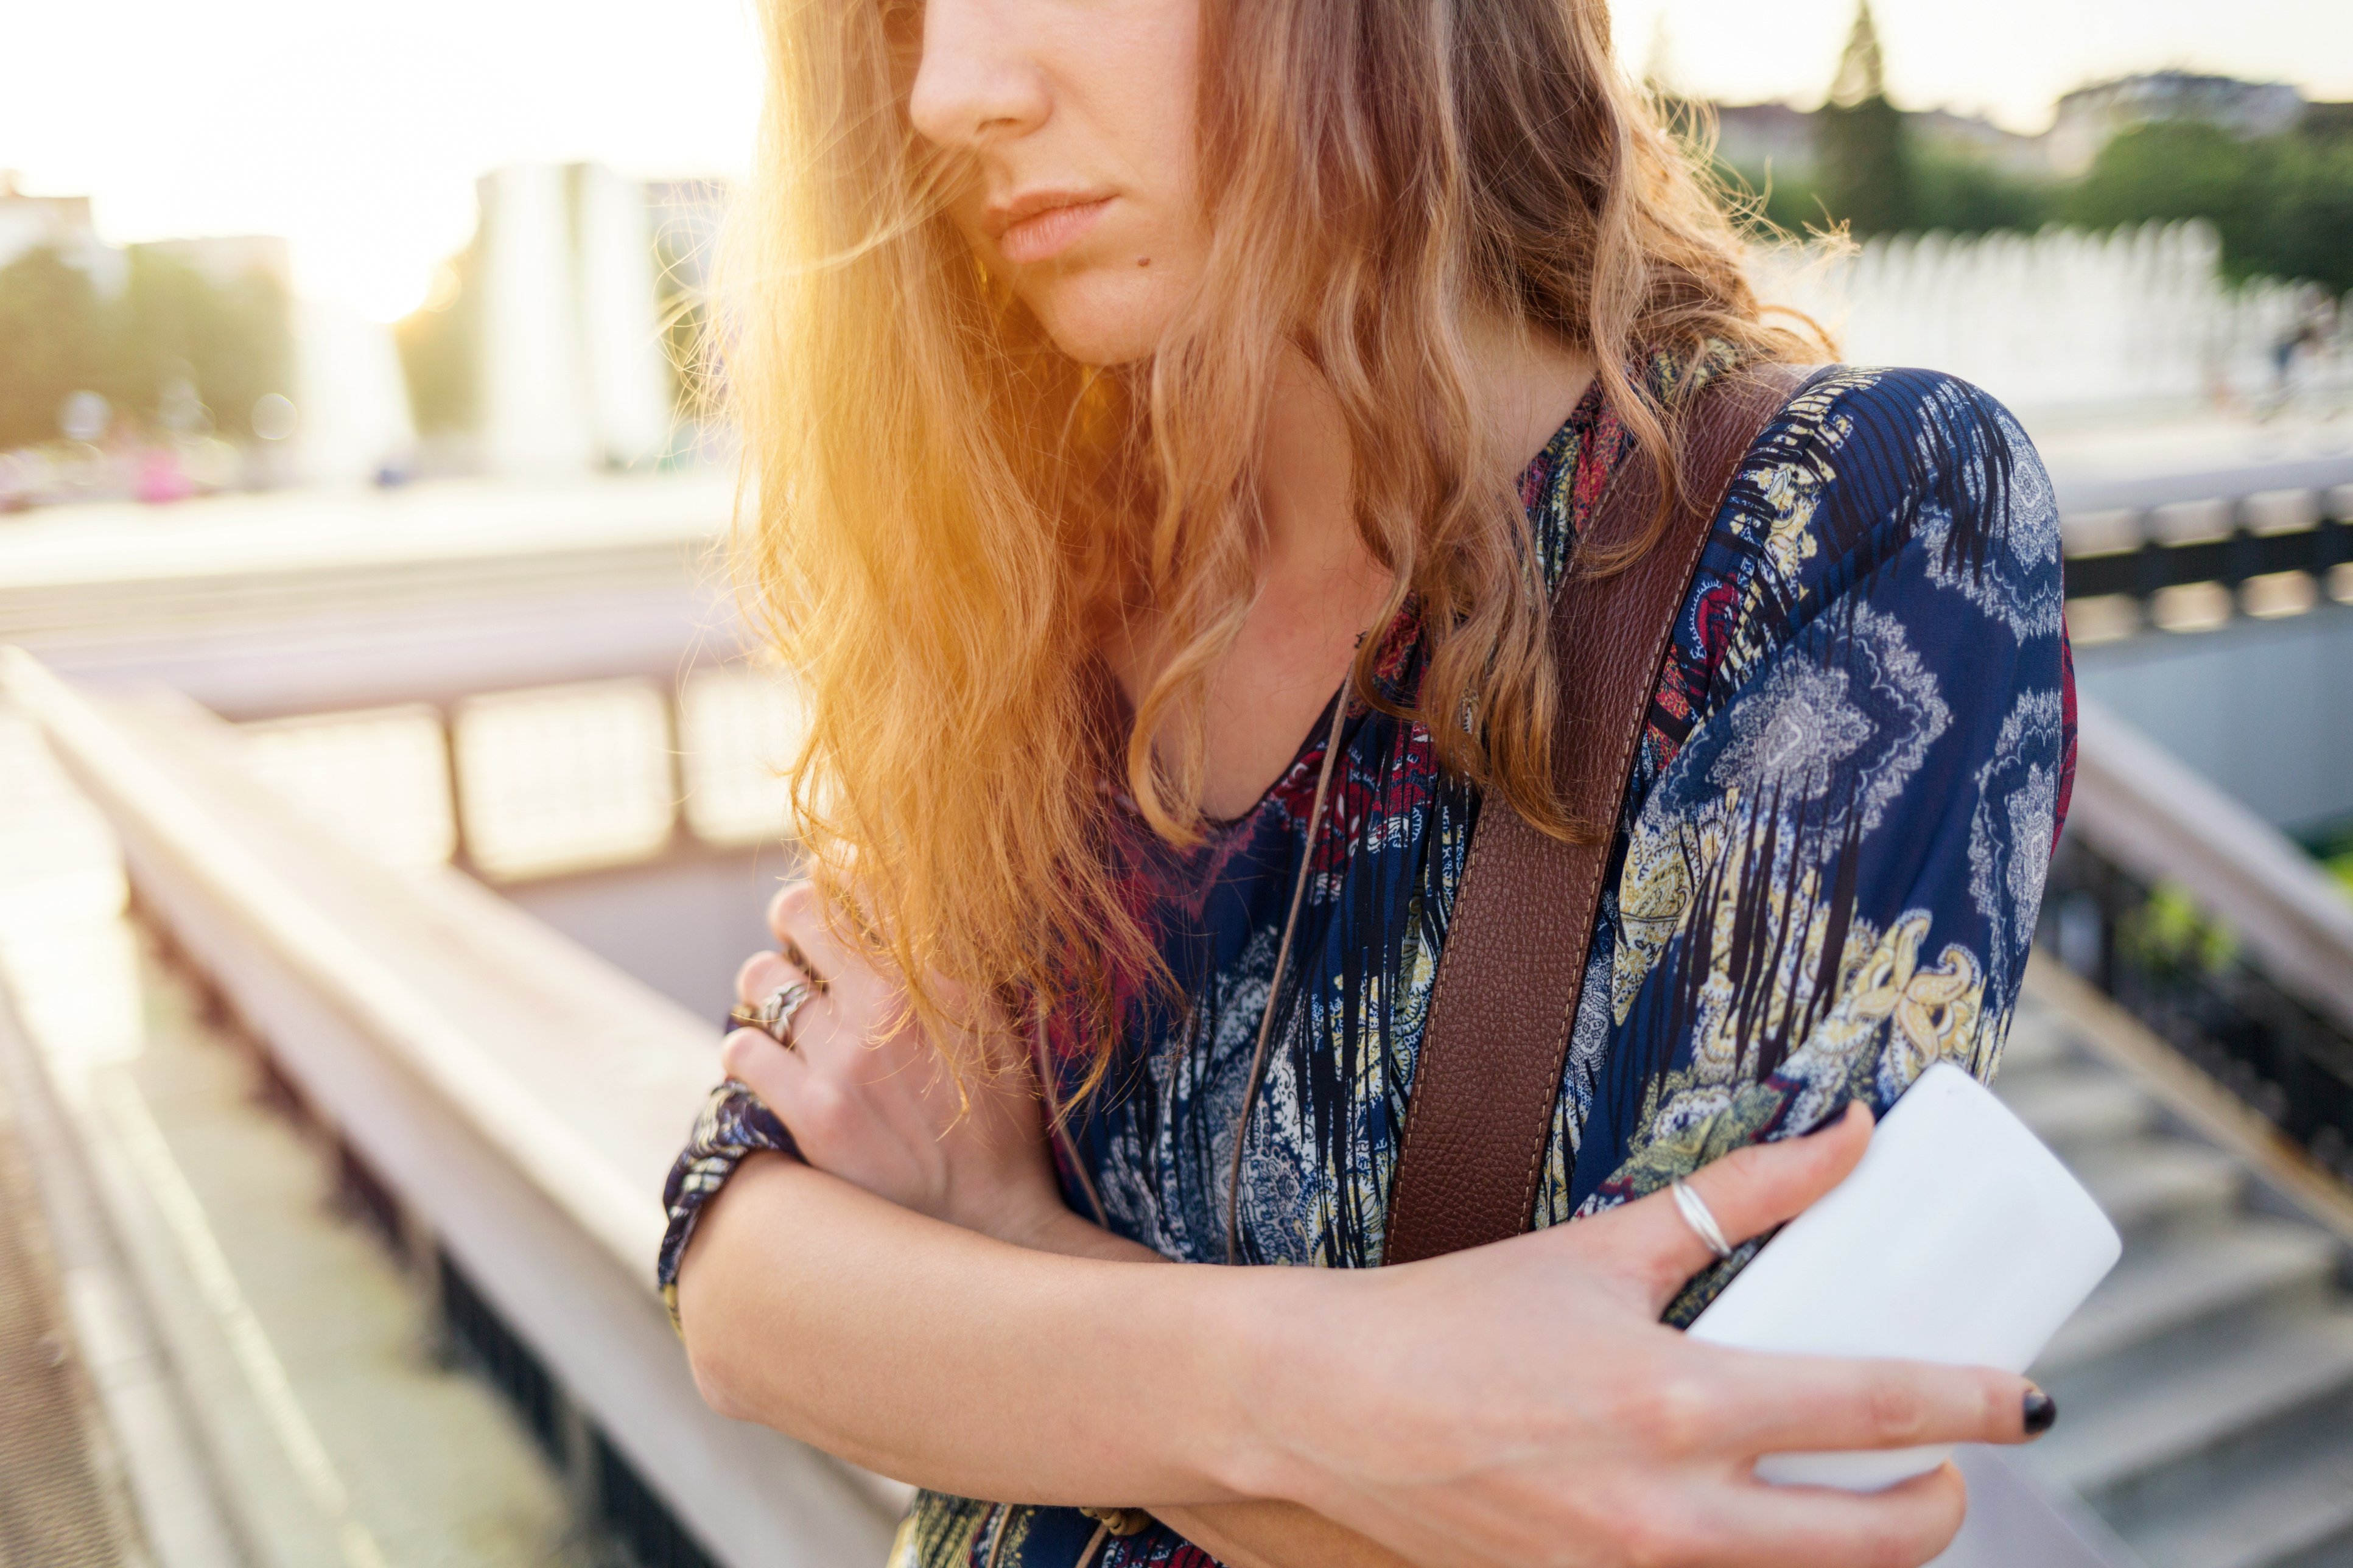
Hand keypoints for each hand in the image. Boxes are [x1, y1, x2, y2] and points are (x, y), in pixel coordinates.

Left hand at [723, 882, 1071, 1248]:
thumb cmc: (1000, 1130)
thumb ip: (960, 969)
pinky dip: (747, 1052)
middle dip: (792, 916)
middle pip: (800, 910)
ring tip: (784, 1007)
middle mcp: (891, 1005)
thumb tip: (920, 912)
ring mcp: (845, 1058)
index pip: (868, 883)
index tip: (837, 892)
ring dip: (766, 985)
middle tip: (799, 938)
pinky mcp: (809, 1111)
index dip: (840, 878)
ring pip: (762, 975)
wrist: (987, 1224)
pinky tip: (767, 1065)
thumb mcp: (1002, 1034)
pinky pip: (741, 1050)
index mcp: (946, 977)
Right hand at [1236, 1105, 2041, 1567]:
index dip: (1974, 1403)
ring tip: (1848, 1496)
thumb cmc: (1452, 1321)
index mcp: (1676, 1406)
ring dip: (1851, 1547)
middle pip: (1874, 1543)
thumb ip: (1738, 1196)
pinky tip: (1742, 1522)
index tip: (2031, 1396)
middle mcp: (1668, 1515)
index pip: (1872, 1410)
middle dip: (1942, 1511)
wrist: (1323, 1414)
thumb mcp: (1599, 1250)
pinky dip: (1752, 1564)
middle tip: (1948, 1470)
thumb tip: (1851, 1136)